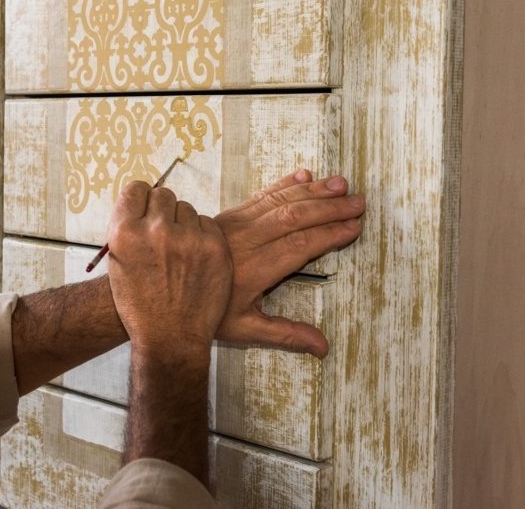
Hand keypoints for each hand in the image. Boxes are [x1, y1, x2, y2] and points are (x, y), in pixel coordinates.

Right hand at [106, 181, 232, 352]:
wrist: (170, 337)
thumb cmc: (140, 302)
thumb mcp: (118, 262)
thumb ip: (128, 228)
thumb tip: (145, 200)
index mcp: (125, 233)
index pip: (136, 189)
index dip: (140, 200)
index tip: (144, 210)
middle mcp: (156, 232)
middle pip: (163, 194)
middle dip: (162, 211)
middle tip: (163, 235)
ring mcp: (188, 239)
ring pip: (187, 209)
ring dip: (183, 224)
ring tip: (179, 252)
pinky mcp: (215, 247)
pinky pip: (207, 223)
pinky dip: (202, 236)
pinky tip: (195, 258)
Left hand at [214, 170, 364, 357]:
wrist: (165, 285)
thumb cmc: (208, 310)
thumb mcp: (244, 328)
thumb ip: (285, 334)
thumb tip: (324, 348)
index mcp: (254, 270)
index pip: (298, 246)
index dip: (328, 235)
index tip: (353, 227)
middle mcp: (246, 242)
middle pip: (293, 218)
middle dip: (329, 209)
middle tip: (359, 203)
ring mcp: (235, 224)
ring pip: (279, 202)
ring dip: (312, 192)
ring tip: (341, 184)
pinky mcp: (228, 214)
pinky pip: (260, 195)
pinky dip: (284, 184)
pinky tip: (305, 176)